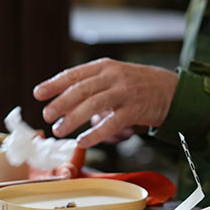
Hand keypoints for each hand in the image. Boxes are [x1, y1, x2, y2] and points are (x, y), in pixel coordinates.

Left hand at [33, 58, 176, 148]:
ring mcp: (124, 92)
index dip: (54, 84)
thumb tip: (64, 100)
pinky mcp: (135, 109)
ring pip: (93, 105)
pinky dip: (95, 134)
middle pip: (81, 90)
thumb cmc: (137, 86)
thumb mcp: (114, 76)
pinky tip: (83, 141)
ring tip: (59, 130)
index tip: (38, 94)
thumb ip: (92, 84)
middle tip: (47, 116)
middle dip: (60, 103)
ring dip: (73, 119)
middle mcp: (113, 77)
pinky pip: (111, 123)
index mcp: (104, 67)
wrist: (171, 90)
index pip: (74, 74)